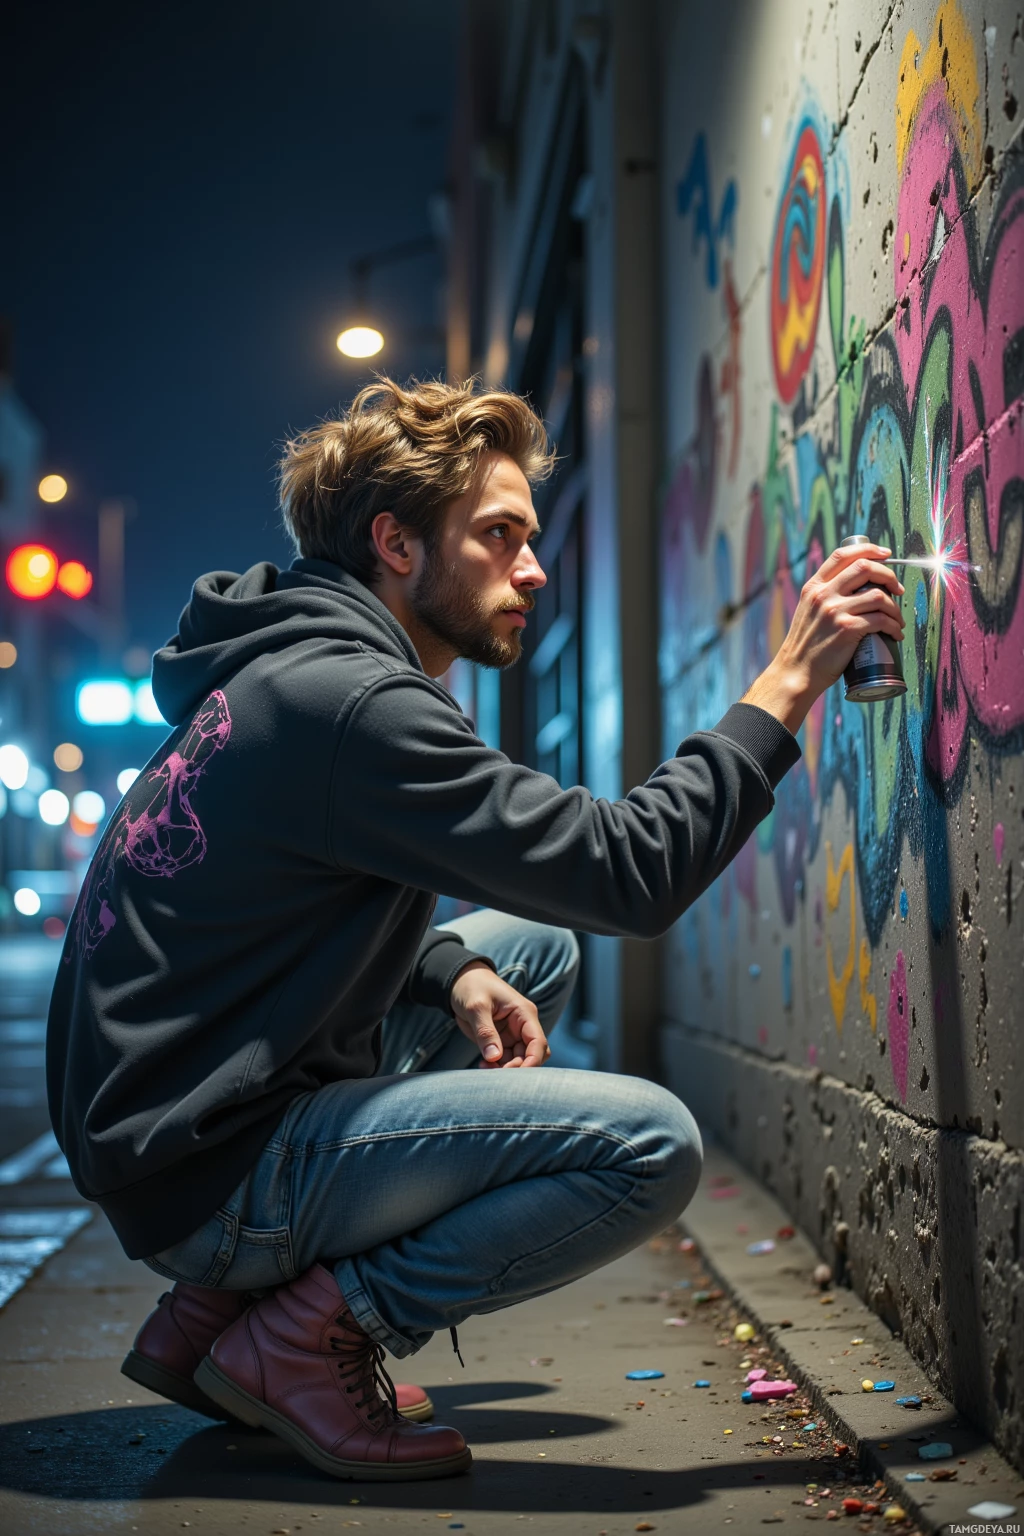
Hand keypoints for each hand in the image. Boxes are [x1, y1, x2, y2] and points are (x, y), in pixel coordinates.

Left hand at [449, 960, 550, 1068]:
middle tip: (494, 1073)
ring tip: (484, 1068)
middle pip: (531, 1055)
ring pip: (519, 1061)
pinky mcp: (501, 1041)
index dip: (532, 1062)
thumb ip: (485, 1031)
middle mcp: (523, 1026)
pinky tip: (483, 1065)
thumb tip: (494, 1057)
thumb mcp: (476, 1007)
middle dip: (517, 1068)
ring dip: (505, 1070)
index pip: (538, 1042)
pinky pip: (506, 1060)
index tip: (515, 1075)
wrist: (461, 981)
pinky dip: (497, 1067)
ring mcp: (513, 1035)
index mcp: (524, 1014)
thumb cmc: (472, 987)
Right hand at [741, 542, 904, 732]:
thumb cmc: (806, 645)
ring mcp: (835, 611)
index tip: (886, 554)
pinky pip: (880, 620)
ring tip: (897, 619)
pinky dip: (893, 626)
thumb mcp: (809, 611)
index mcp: (814, 587)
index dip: (868, 549)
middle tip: (898, 589)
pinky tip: (894, 633)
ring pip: (878, 595)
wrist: (796, 671)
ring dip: (895, 607)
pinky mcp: (847, 629)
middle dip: (888, 575)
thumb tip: (858, 585)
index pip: (842, 555)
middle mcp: (823, 594)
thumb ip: (826, 595)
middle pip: (865, 568)